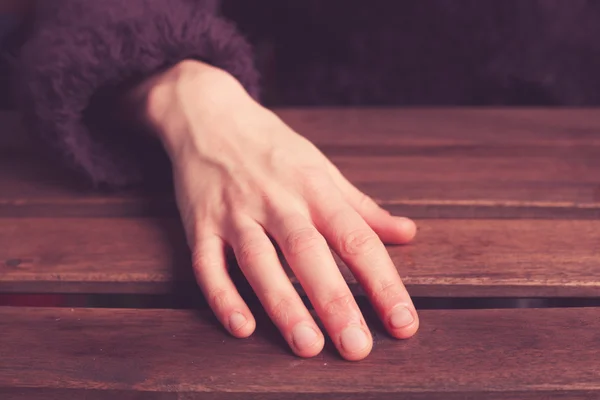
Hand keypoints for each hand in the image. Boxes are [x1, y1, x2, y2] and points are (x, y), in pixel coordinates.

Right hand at [137, 60, 418, 360]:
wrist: (210, 116)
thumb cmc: (273, 148)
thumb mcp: (322, 168)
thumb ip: (362, 206)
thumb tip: (407, 233)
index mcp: (314, 188)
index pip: (356, 238)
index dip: (382, 282)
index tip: (403, 323)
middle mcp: (277, 201)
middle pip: (309, 252)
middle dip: (335, 301)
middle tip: (357, 347)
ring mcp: (235, 212)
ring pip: (260, 260)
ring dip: (283, 303)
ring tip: (307, 344)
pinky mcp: (200, 224)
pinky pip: (208, 263)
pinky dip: (222, 295)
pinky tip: (242, 327)